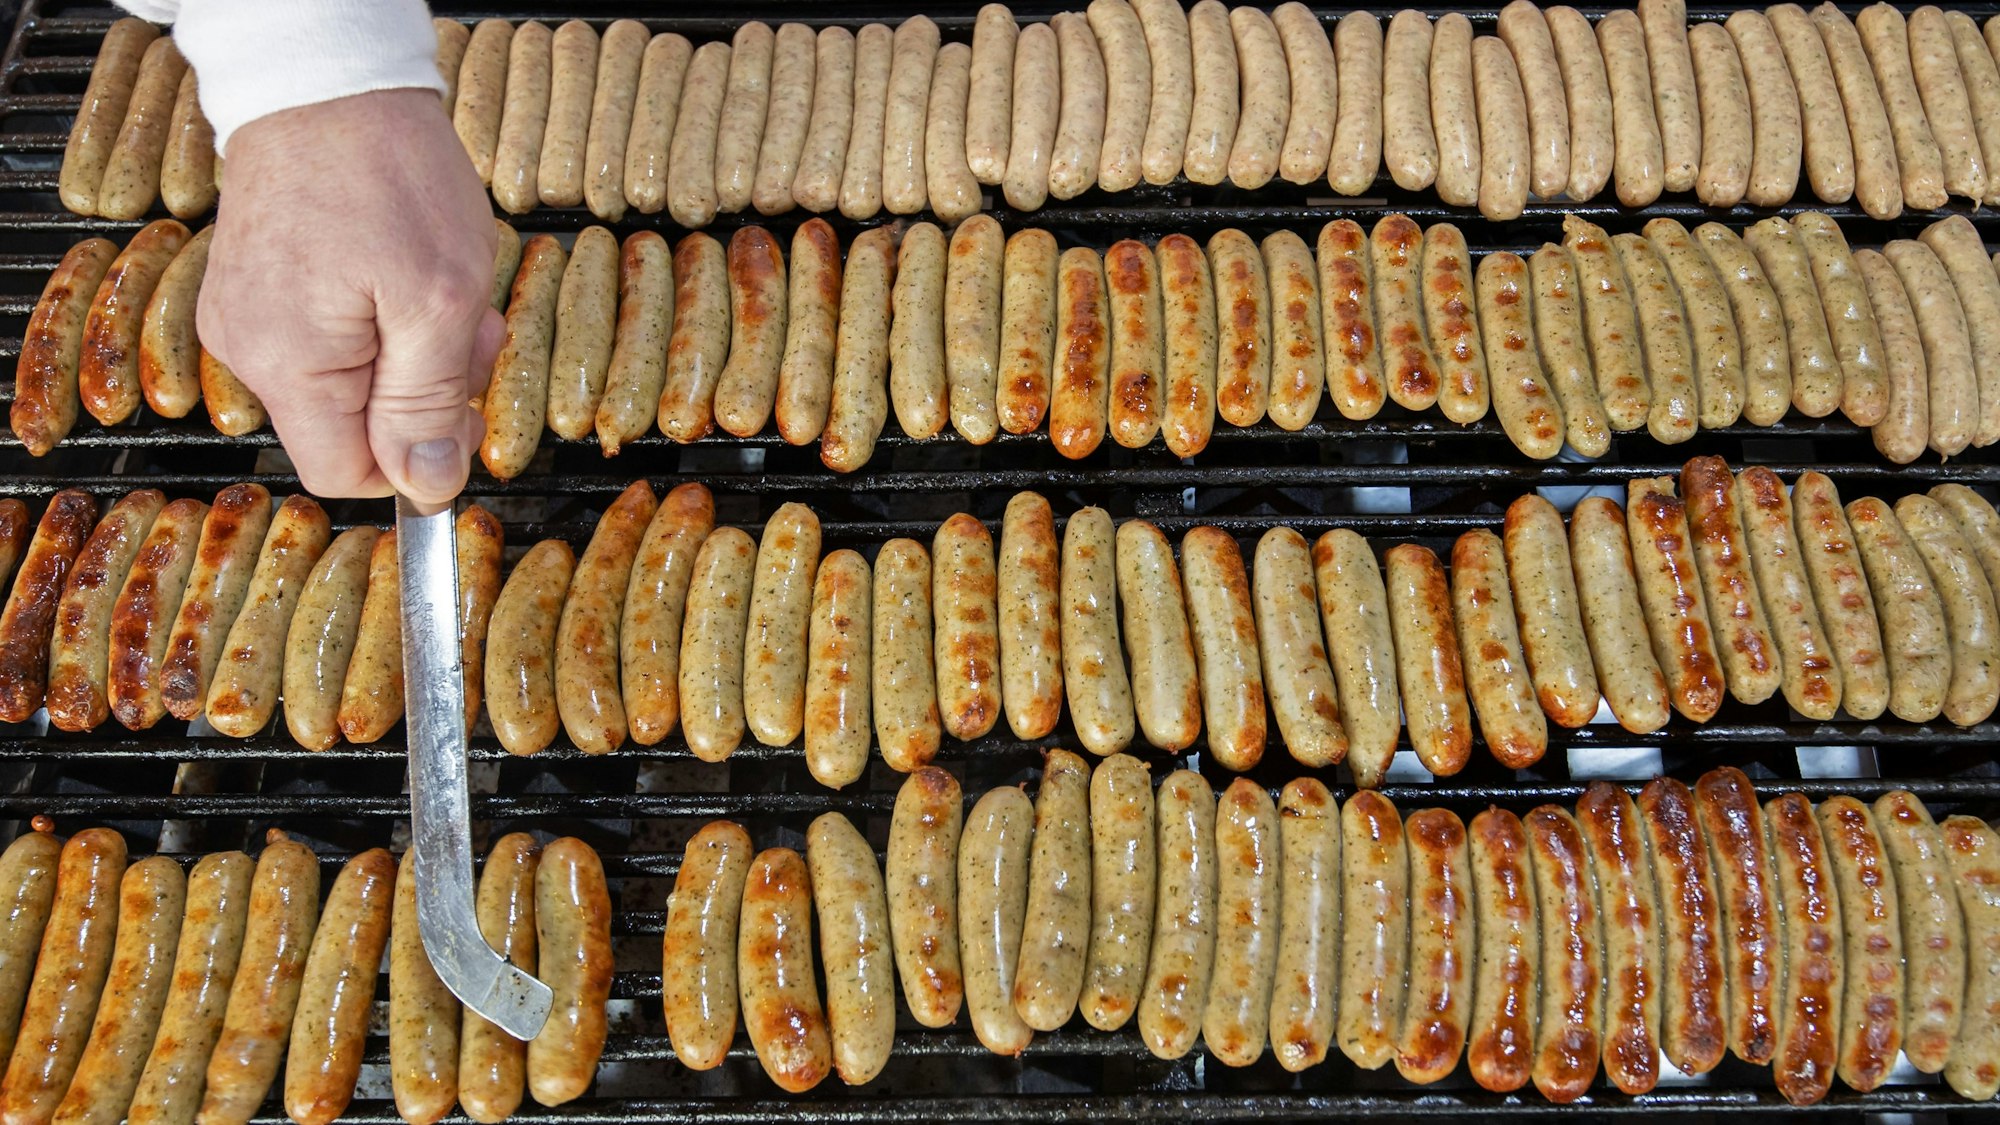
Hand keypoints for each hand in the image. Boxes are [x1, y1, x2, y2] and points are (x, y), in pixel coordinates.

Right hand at [199, 88, 501, 504]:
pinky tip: (412, 277)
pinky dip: (387, 323)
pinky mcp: (263, 288)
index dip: (416, 462)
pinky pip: (334, 340)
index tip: (465, 415)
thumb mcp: (439, 302)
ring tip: (448, 292)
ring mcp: (250, 317)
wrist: (328, 81)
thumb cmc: (387, 176)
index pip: (347, 474)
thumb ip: (428, 404)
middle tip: (474, 333)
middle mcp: (249, 351)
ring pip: (352, 385)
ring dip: (417, 355)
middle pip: (353, 430)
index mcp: (287, 366)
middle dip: (427, 395)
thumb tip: (425, 487)